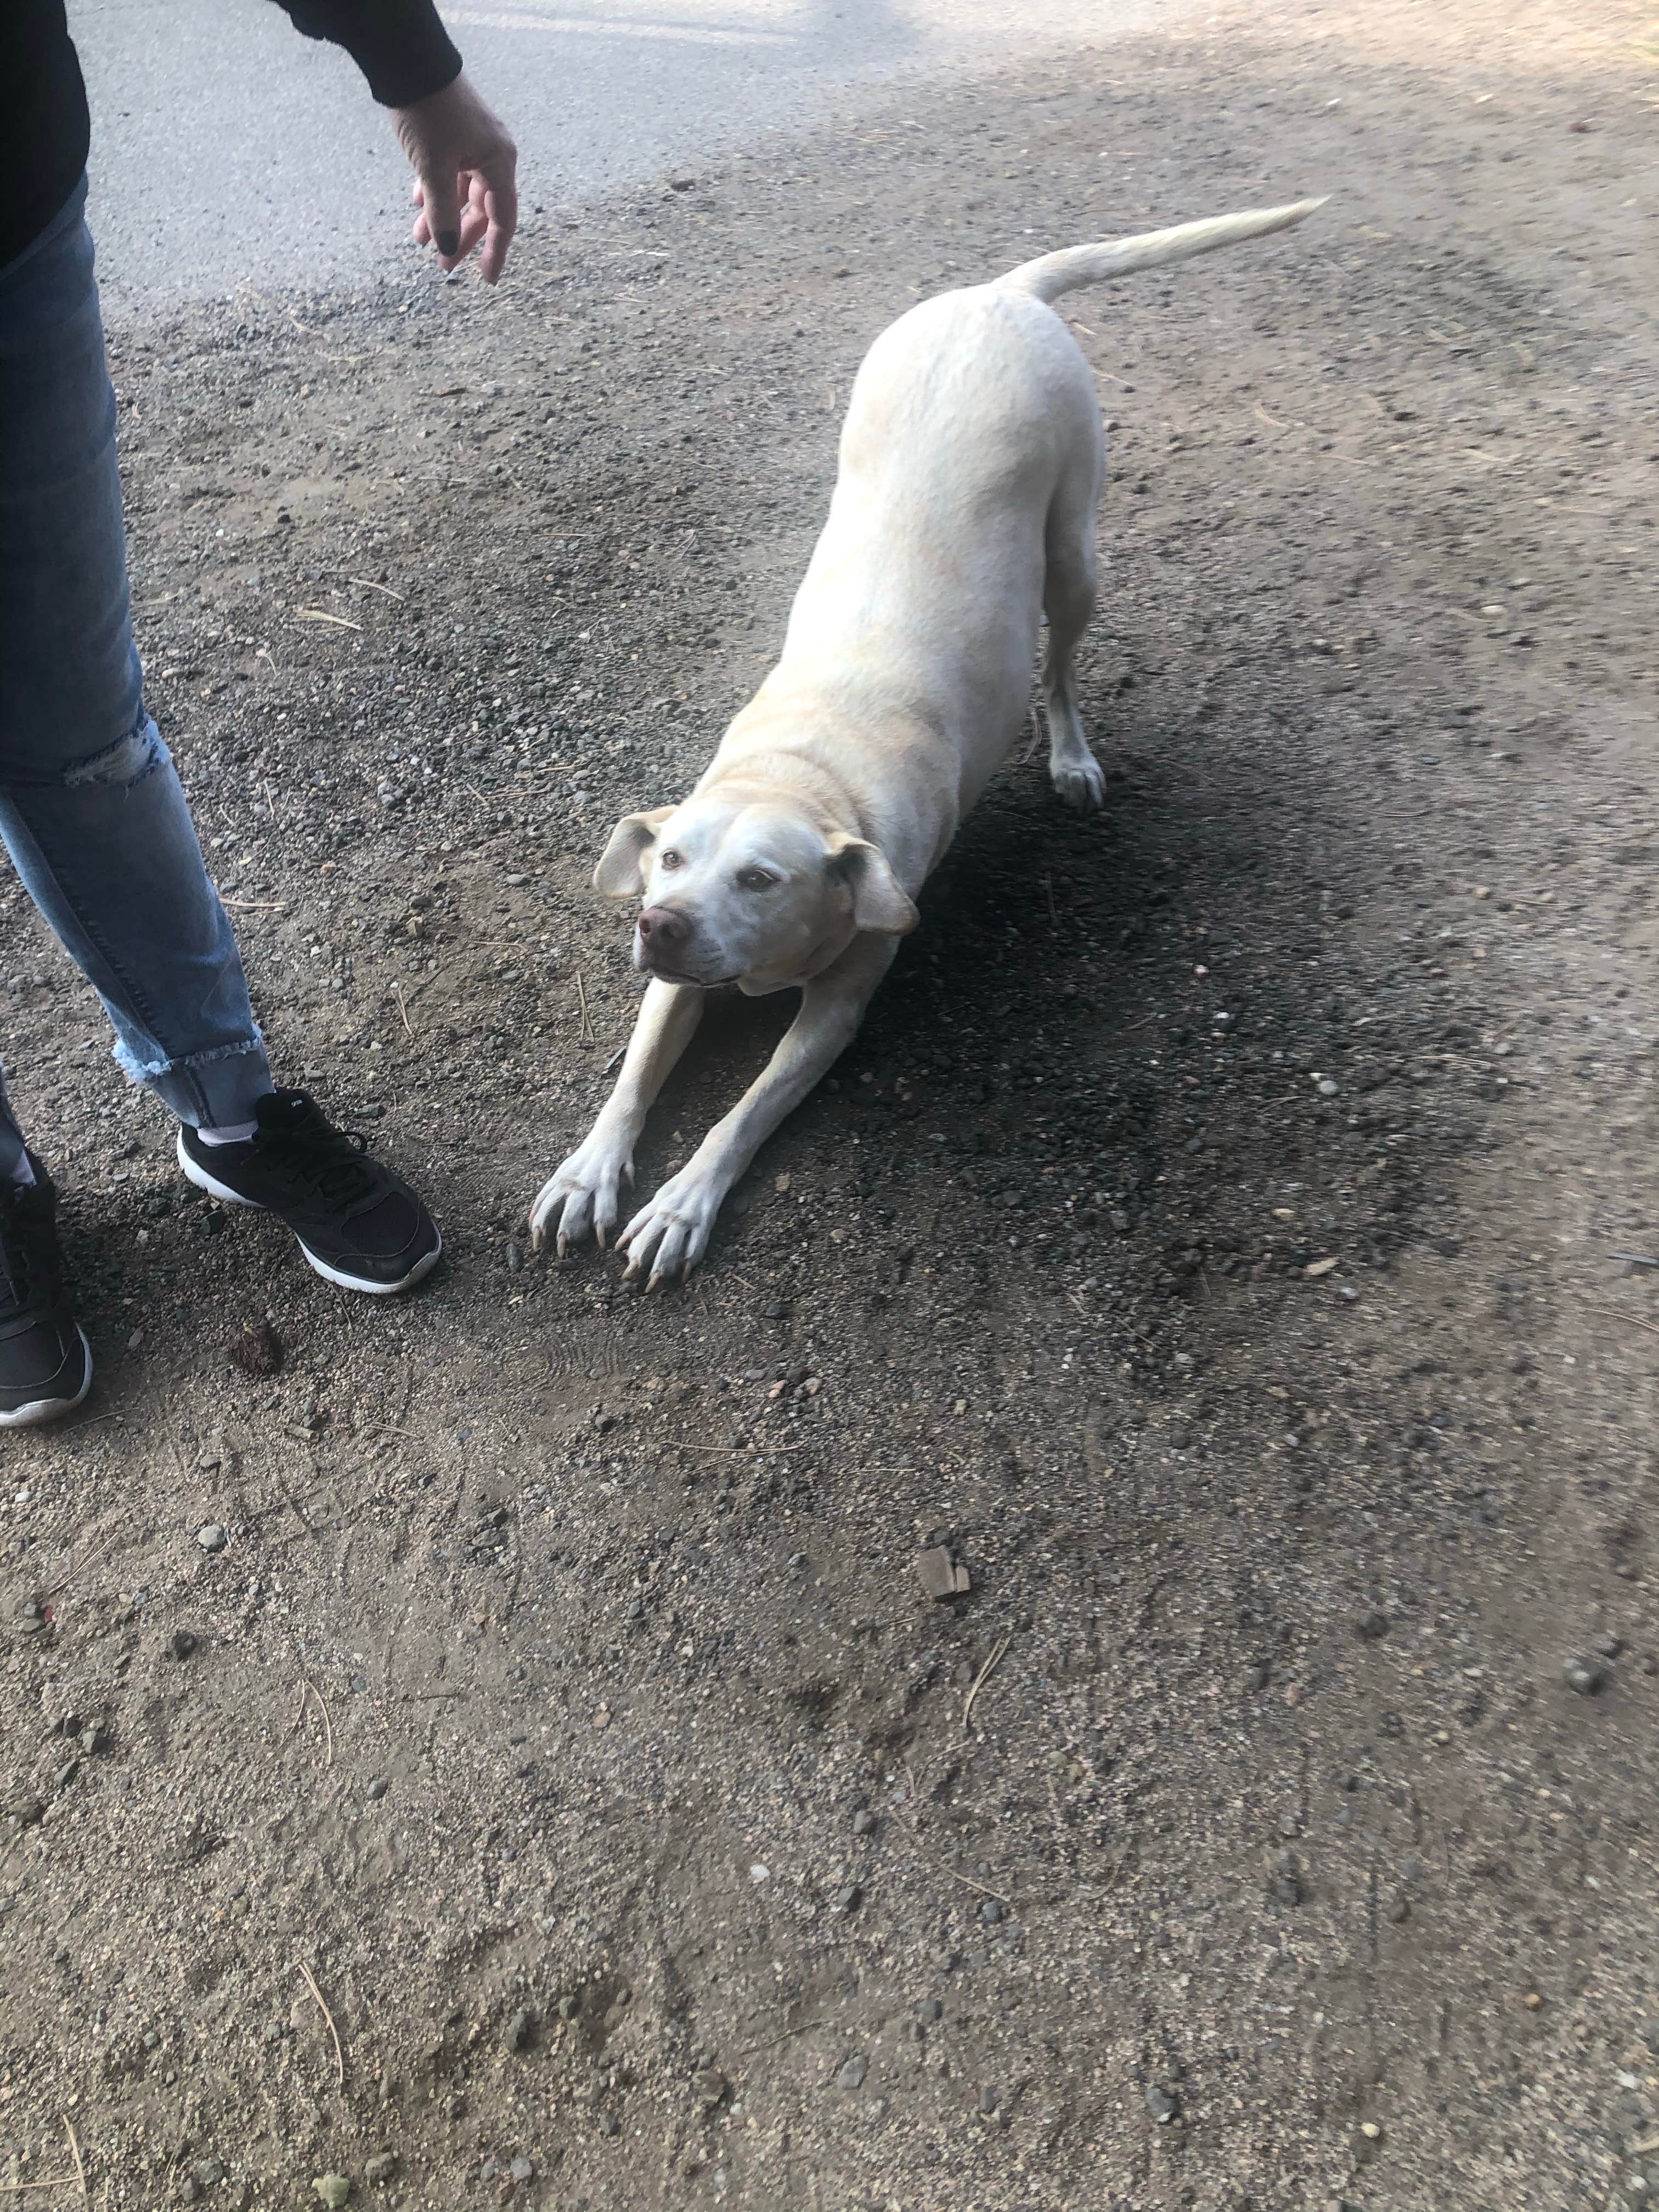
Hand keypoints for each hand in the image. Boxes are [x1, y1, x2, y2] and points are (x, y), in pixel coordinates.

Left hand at [392, 72, 517, 283]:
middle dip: (459, 237)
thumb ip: (442, 214)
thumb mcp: (434, 170)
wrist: (410, 62)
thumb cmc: (428, 114)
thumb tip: (447, 249)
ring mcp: (473, 144)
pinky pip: (450, 173)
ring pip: (461, 192)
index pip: (502, 219)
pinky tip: (418, 203)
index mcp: (498, 163)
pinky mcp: (455, 134)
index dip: (494, 251)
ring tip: (420, 238)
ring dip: (442, 216)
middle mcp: (492, 155)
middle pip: (480, 210)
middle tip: (441, 265)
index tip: (487, 279)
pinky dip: (435, 191)